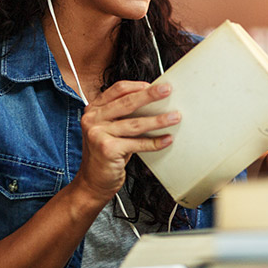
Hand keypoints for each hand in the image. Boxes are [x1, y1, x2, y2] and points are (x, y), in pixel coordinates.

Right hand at [77, 80, 178, 202]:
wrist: (92, 182)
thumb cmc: (105, 155)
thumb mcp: (110, 130)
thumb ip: (123, 116)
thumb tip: (152, 103)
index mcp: (94, 110)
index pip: (117, 90)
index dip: (137, 86)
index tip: (154, 85)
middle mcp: (93, 119)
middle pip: (127, 102)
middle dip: (150, 95)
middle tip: (167, 90)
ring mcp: (98, 134)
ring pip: (135, 123)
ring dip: (158, 120)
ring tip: (174, 117)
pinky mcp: (107, 149)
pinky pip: (137, 143)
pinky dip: (154, 142)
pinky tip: (166, 139)